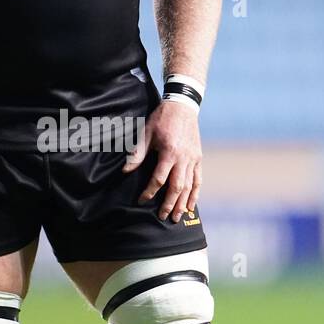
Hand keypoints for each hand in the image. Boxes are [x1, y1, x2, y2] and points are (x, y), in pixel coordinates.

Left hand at [122, 100, 201, 221]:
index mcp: (169, 152)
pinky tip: (191, 205)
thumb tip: (126, 171)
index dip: (149, 192)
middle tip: (163, 217)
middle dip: (169, 204)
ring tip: (177, 217)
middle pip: (177, 187)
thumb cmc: (161, 119)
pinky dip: (195, 194)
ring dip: (183, 203)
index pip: (159, 179)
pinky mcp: (198, 158)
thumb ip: (137, 154)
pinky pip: (198, 179)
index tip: (142, 201)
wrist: (183, 106)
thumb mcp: (146, 133)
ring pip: (189, 186)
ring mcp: (193, 159)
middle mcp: (183, 158)